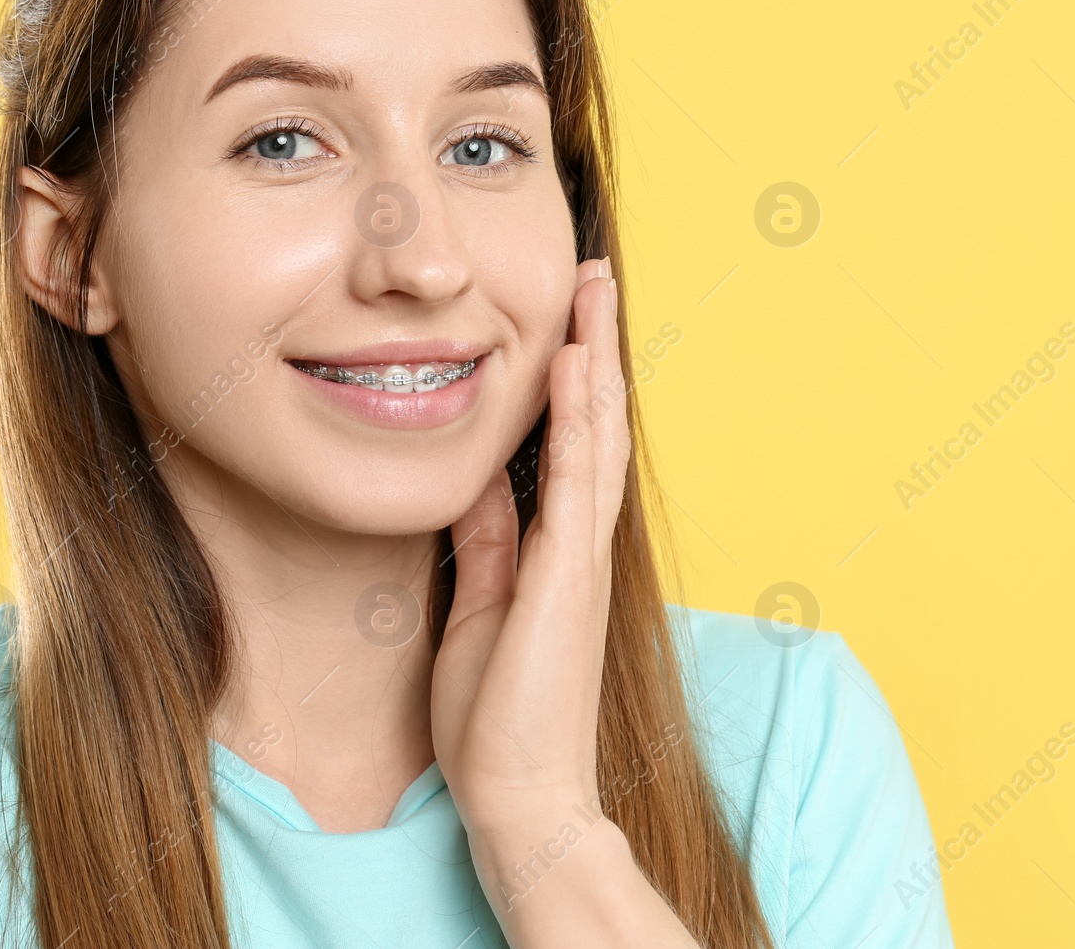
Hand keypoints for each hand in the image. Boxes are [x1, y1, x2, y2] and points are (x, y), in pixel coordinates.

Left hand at [430, 256, 628, 837]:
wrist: (520, 798)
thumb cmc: (500, 716)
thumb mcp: (480, 607)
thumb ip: (488, 542)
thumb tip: (477, 482)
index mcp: (559, 550)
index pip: (571, 445)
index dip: (574, 378)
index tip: (568, 318)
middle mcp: (580, 544)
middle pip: (596, 424)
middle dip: (596, 347)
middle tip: (597, 276)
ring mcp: (580, 558)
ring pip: (596, 437)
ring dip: (596, 359)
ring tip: (596, 290)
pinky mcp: (567, 578)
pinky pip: (574, 481)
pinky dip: (578, 418)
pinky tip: (576, 365)